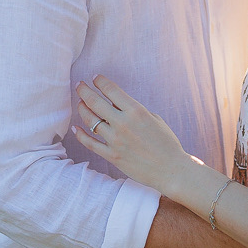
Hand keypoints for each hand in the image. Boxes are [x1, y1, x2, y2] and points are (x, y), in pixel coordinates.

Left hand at [73, 76, 205, 200]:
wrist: (171, 169)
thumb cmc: (166, 142)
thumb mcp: (154, 118)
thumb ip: (134, 110)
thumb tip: (115, 103)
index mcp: (136, 111)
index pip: (111, 90)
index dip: (100, 81)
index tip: (95, 78)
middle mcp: (123, 123)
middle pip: (95, 102)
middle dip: (84, 90)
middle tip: (79, 85)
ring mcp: (115, 140)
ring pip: (90, 120)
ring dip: (82, 109)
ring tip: (80, 103)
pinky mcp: (112, 156)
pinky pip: (90, 143)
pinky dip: (80, 134)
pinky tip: (76, 127)